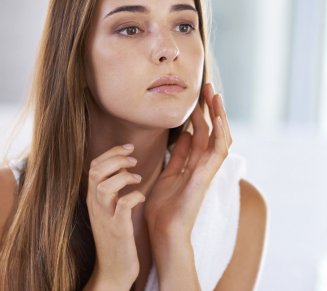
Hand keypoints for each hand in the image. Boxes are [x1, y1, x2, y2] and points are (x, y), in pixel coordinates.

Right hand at [85, 144, 144, 289]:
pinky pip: (122, 206)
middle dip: (116, 158)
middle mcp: (96, 205)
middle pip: (95, 171)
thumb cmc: (117, 235)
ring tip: (138, 177)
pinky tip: (142, 196)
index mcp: (94, 198)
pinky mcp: (118, 230)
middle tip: (134, 159)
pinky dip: (133, 196)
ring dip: (123, 176)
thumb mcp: (110, 208)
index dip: (111, 152)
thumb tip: (125, 164)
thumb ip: (113, 187)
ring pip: (104, 187)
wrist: (113, 269)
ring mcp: (105, 218)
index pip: (93, 166)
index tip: (129, 147)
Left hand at [144, 83, 231, 282]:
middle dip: (211, 109)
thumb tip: (184, 134)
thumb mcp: (168, 174)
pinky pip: (218, 151)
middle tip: (209, 87)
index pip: (200, 133)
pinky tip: (218, 116)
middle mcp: (203, 165)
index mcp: (193, 164)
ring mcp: (207, 170)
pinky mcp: (207, 176)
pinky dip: (220, 133)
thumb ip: (178, 155)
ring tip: (215, 95)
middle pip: (212, 131)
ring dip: (219, 116)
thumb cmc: (163, 209)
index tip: (196, 96)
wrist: (163, 233)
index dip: (200, 114)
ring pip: (220, 137)